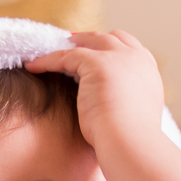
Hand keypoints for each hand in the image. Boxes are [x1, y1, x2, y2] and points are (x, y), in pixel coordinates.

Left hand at [24, 30, 164, 152]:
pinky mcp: (96, 63)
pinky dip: (47, 60)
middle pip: (110, 38)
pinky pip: (65, 56)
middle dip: (89, 40)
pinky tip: (32, 66)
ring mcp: (117, 58)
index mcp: (148, 72)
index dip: (110, 49)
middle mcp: (137, 59)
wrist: (130, 142)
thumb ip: (124, 103)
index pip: (130, 49)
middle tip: (69, 45)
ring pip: (86, 43)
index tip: (95, 54)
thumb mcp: (133, 115)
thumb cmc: (130, 141)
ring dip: (67, 47)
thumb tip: (113, 108)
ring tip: (47, 53)